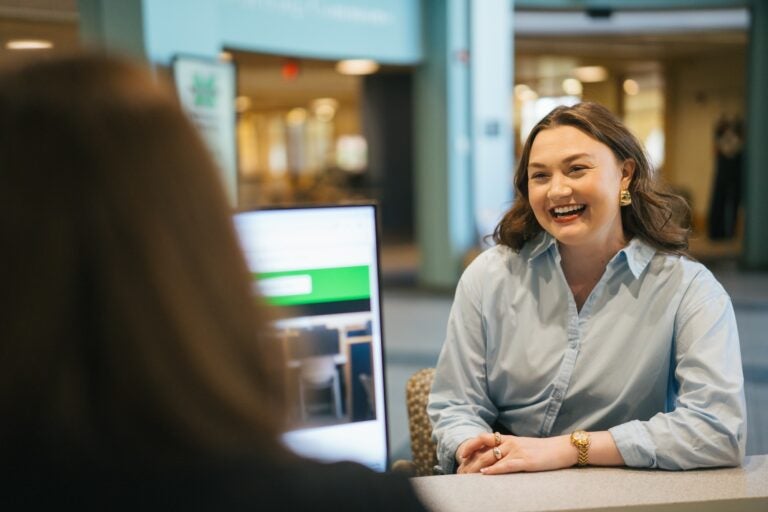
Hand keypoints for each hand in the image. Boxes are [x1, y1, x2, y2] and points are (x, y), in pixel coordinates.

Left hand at [457, 432, 575, 473]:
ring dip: (477, 467)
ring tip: (467, 475)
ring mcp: (517, 451)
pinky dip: (494, 470)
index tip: (461, 456)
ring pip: (491, 458)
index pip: (483, 439)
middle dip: (470, 461)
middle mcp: (509, 443)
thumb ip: (508, 449)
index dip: (470, 446)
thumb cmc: (542, 450)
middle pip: (483, 450)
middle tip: (460, 471)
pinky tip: (485, 474)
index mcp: (507, 438)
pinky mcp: (525, 461)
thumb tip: (494, 458)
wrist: (562, 448)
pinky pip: (506, 465)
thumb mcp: (522, 446)